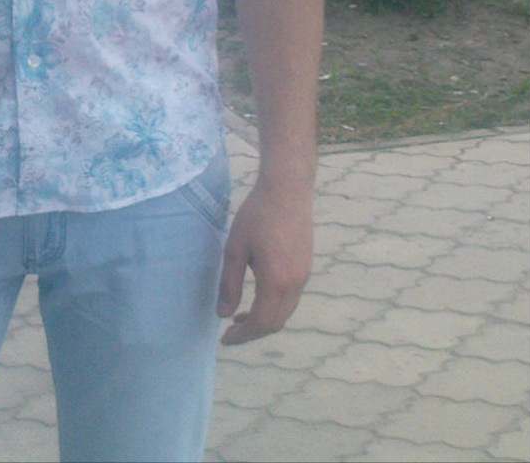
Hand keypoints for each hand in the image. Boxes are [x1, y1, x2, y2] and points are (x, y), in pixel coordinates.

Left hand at [217, 178, 312, 345]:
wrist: (288, 190)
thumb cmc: (257, 215)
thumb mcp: (235, 248)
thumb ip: (229, 283)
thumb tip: (223, 314)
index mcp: (276, 282)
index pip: (261, 323)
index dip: (243, 335)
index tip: (224, 339)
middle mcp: (295, 284)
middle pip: (276, 322)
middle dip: (253, 331)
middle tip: (231, 332)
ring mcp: (304, 276)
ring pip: (285, 311)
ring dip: (265, 320)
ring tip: (241, 316)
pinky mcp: (306, 267)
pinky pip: (291, 298)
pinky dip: (274, 307)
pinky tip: (259, 296)